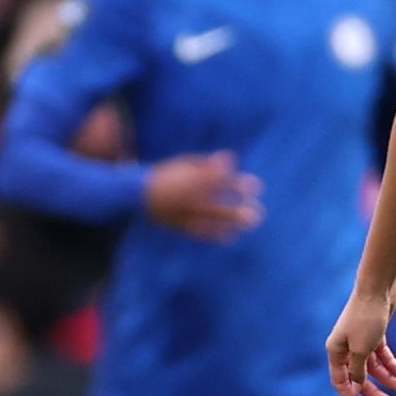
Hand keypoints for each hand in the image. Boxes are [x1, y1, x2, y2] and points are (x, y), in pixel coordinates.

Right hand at [145, 152, 262, 240]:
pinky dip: (214, 235)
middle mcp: (189, 199)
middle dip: (238, 210)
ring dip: (231, 223)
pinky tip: (229, 237)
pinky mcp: (179, 225)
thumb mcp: (184, 163)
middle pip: (218, 206)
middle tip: (259, 212)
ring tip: (251, 224)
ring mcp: (184, 214)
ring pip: (211, 222)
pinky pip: (199, 232)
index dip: (239, 184)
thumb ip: (208, 163)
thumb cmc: (165, 174)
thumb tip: (232, 159)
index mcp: (191, 181)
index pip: (220, 182)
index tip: (257, 186)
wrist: (136, 194)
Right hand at [325, 282, 395, 395]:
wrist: (378, 287)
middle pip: (359, 378)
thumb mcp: (362, 349)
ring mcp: (360, 341)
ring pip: (374, 369)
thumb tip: (357, 386)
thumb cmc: (366, 316)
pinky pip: (382, 356)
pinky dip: (392, 365)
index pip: (341, 383)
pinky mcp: (375, 335)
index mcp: (335, 352)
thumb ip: (359, 370)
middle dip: (376, 393)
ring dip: (389, 379)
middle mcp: (346, 348)